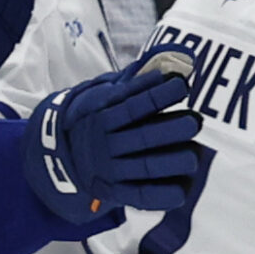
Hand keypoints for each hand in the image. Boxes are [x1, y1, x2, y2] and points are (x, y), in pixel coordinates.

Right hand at [23, 60, 204, 218]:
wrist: (59, 154)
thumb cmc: (97, 116)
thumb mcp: (103, 93)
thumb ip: (133, 80)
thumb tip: (170, 57)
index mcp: (102, 114)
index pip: (133, 104)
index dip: (158, 95)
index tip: (182, 85)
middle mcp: (105, 142)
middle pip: (143, 136)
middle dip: (172, 130)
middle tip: (196, 121)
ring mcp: (110, 168)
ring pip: (145, 166)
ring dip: (172, 162)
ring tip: (194, 156)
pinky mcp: (115, 191)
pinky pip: (140, 196)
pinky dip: (161, 195)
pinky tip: (183, 189)